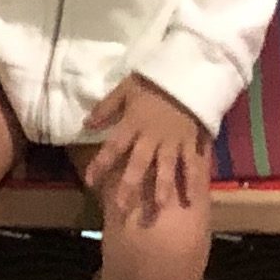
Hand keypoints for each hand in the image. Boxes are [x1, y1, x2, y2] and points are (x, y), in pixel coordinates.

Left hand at [80, 77, 208, 216]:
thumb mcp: (125, 88)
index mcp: (133, 123)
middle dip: (129, 186)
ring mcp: (173, 140)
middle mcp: (152, 136)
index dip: (100, 165)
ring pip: (166, 167)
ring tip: (158, 207)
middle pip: (138, 163)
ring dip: (161, 187)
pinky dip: (193, 180)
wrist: (188, 70)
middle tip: (121, 209)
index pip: (113, 147)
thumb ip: (106, 108)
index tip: (90, 182)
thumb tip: (86, 124)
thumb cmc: (154, 79)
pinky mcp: (191, 140)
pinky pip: (192, 162)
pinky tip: (192, 199)